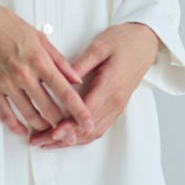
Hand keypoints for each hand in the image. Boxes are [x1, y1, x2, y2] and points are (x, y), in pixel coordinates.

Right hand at [0, 6, 96, 138]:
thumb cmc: (6, 24)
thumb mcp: (39, 37)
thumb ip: (59, 60)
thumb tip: (76, 78)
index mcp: (39, 60)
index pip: (65, 92)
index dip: (79, 111)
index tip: (88, 122)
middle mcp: (24, 74)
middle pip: (50, 109)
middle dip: (62, 124)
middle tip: (69, 131)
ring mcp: (6, 83)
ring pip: (29, 115)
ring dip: (42, 127)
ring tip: (49, 130)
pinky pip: (5, 115)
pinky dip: (16, 126)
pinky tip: (23, 130)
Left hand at [26, 24, 160, 147]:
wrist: (145, 42)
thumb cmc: (123, 40)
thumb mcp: (99, 47)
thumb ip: (79, 65)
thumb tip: (59, 80)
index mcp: (110, 85)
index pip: (86, 113)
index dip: (67, 125)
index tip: (51, 132)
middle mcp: (115, 100)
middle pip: (87, 129)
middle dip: (62, 138)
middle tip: (38, 141)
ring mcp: (118, 106)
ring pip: (93, 133)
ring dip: (70, 141)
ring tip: (47, 143)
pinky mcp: (117, 107)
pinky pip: (100, 128)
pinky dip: (82, 137)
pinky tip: (67, 138)